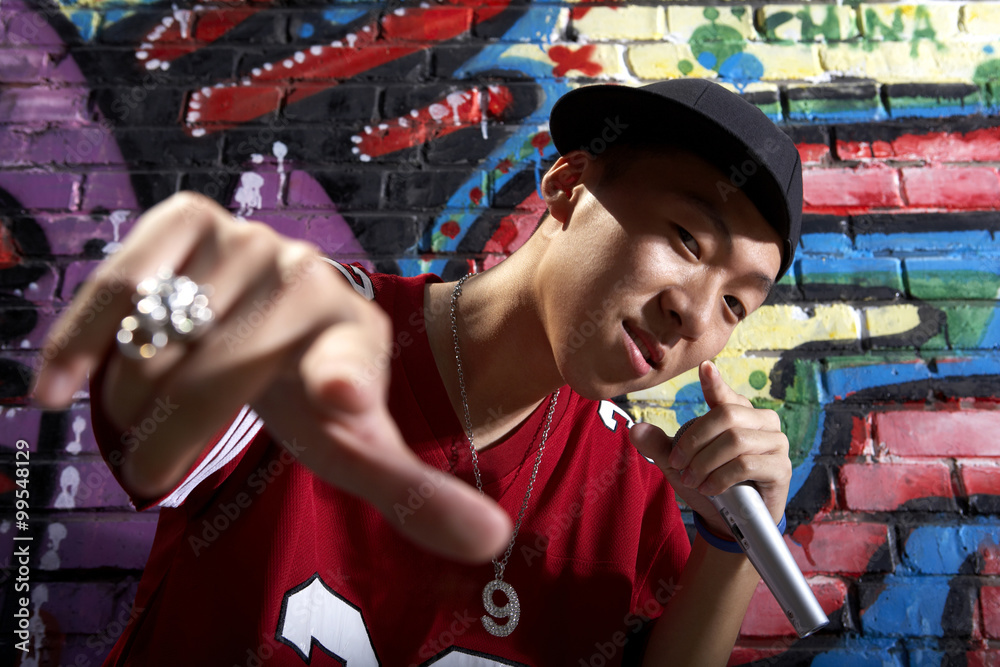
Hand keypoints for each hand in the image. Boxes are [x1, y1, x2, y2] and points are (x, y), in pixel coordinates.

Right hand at [32, 192, 510, 562]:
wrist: (274, 315)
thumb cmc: (313, 389)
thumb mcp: (356, 443)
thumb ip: (415, 494)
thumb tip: (492, 543)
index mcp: (357, 341)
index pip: (350, 364)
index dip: (342, 382)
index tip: (339, 399)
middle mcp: (309, 281)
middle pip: (213, 381)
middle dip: (169, 441)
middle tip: (154, 470)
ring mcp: (249, 242)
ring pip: (158, 345)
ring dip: (130, 403)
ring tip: (142, 418)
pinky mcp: (188, 217)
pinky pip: (118, 286)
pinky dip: (78, 341)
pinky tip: (55, 388)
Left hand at [630, 360, 789, 535]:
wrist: (729, 523)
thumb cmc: (708, 485)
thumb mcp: (679, 465)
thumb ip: (659, 446)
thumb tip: (634, 428)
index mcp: (738, 414)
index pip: (726, 394)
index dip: (715, 382)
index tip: (704, 368)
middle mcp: (762, 423)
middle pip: (727, 415)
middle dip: (694, 440)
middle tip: (677, 464)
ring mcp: (776, 444)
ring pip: (735, 440)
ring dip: (705, 463)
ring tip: (692, 480)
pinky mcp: (781, 468)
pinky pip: (747, 465)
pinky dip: (721, 477)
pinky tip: (709, 488)